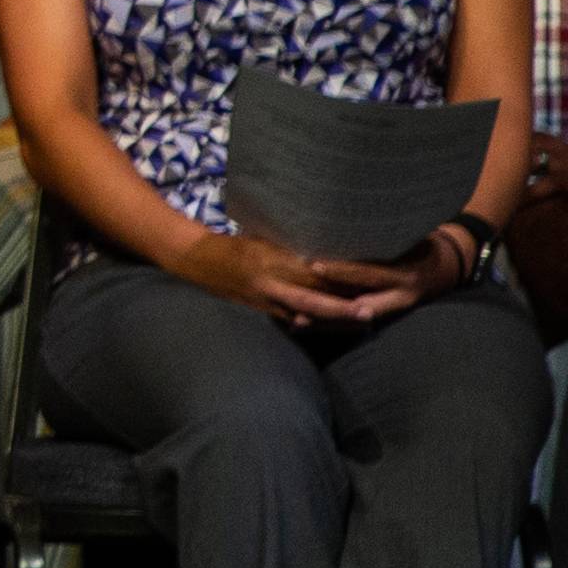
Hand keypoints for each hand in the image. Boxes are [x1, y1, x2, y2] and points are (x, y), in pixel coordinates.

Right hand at [179, 226, 384, 326]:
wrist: (198, 261)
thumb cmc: (236, 244)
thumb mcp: (264, 237)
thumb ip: (292, 247)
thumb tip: (326, 250)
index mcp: (273, 261)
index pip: (312, 272)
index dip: (338, 278)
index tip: (364, 280)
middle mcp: (272, 284)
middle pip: (312, 300)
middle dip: (340, 308)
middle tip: (368, 313)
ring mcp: (266, 301)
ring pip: (305, 316)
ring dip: (332, 322)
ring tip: (360, 326)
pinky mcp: (263, 311)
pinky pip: (292, 320)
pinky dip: (313, 325)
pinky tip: (332, 330)